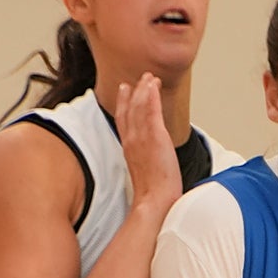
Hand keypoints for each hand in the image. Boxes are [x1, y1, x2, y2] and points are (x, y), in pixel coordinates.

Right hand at [116, 73, 181, 210]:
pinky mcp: (155, 138)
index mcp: (129, 148)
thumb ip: (145, 158)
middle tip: (140, 78)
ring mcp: (142, 138)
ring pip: (139, 107)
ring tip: (150, 77)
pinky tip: (153, 85)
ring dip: (144, 89)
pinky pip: (151, 111)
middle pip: (129, 109)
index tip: (125, 89)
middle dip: (134, 91)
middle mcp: (132, 140)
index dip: (123, 102)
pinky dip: (150, 96)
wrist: (155, 200)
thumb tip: (151, 157)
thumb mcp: (144, 171)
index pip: (123, 119)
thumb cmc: (154, 192)